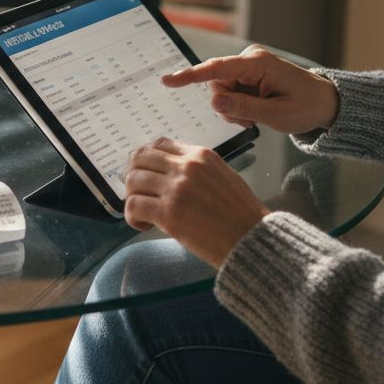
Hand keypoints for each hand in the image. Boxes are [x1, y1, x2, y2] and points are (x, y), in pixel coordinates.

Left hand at [122, 137, 268, 266]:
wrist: (251, 239)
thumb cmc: (241, 213)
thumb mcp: (223, 175)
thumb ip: (197, 169)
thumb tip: (168, 171)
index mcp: (200, 155)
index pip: (160, 144)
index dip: (145, 158)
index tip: (143, 172)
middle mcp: (186, 167)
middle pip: (140, 158)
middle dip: (132, 175)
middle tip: (136, 192)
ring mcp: (176, 189)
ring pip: (132, 181)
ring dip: (132, 197)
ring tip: (143, 213)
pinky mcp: (169, 213)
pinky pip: (133, 206)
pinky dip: (132, 216)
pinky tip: (144, 224)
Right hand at [162, 45, 337, 134]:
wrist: (325, 102)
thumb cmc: (306, 106)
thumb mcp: (276, 115)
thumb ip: (243, 109)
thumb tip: (215, 102)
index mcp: (258, 63)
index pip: (217, 69)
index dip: (190, 76)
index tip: (168, 80)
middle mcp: (250, 59)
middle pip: (217, 84)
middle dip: (227, 105)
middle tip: (248, 121)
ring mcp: (249, 66)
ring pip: (221, 90)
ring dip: (233, 108)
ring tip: (255, 117)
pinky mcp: (249, 74)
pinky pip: (230, 91)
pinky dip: (238, 106)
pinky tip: (254, 112)